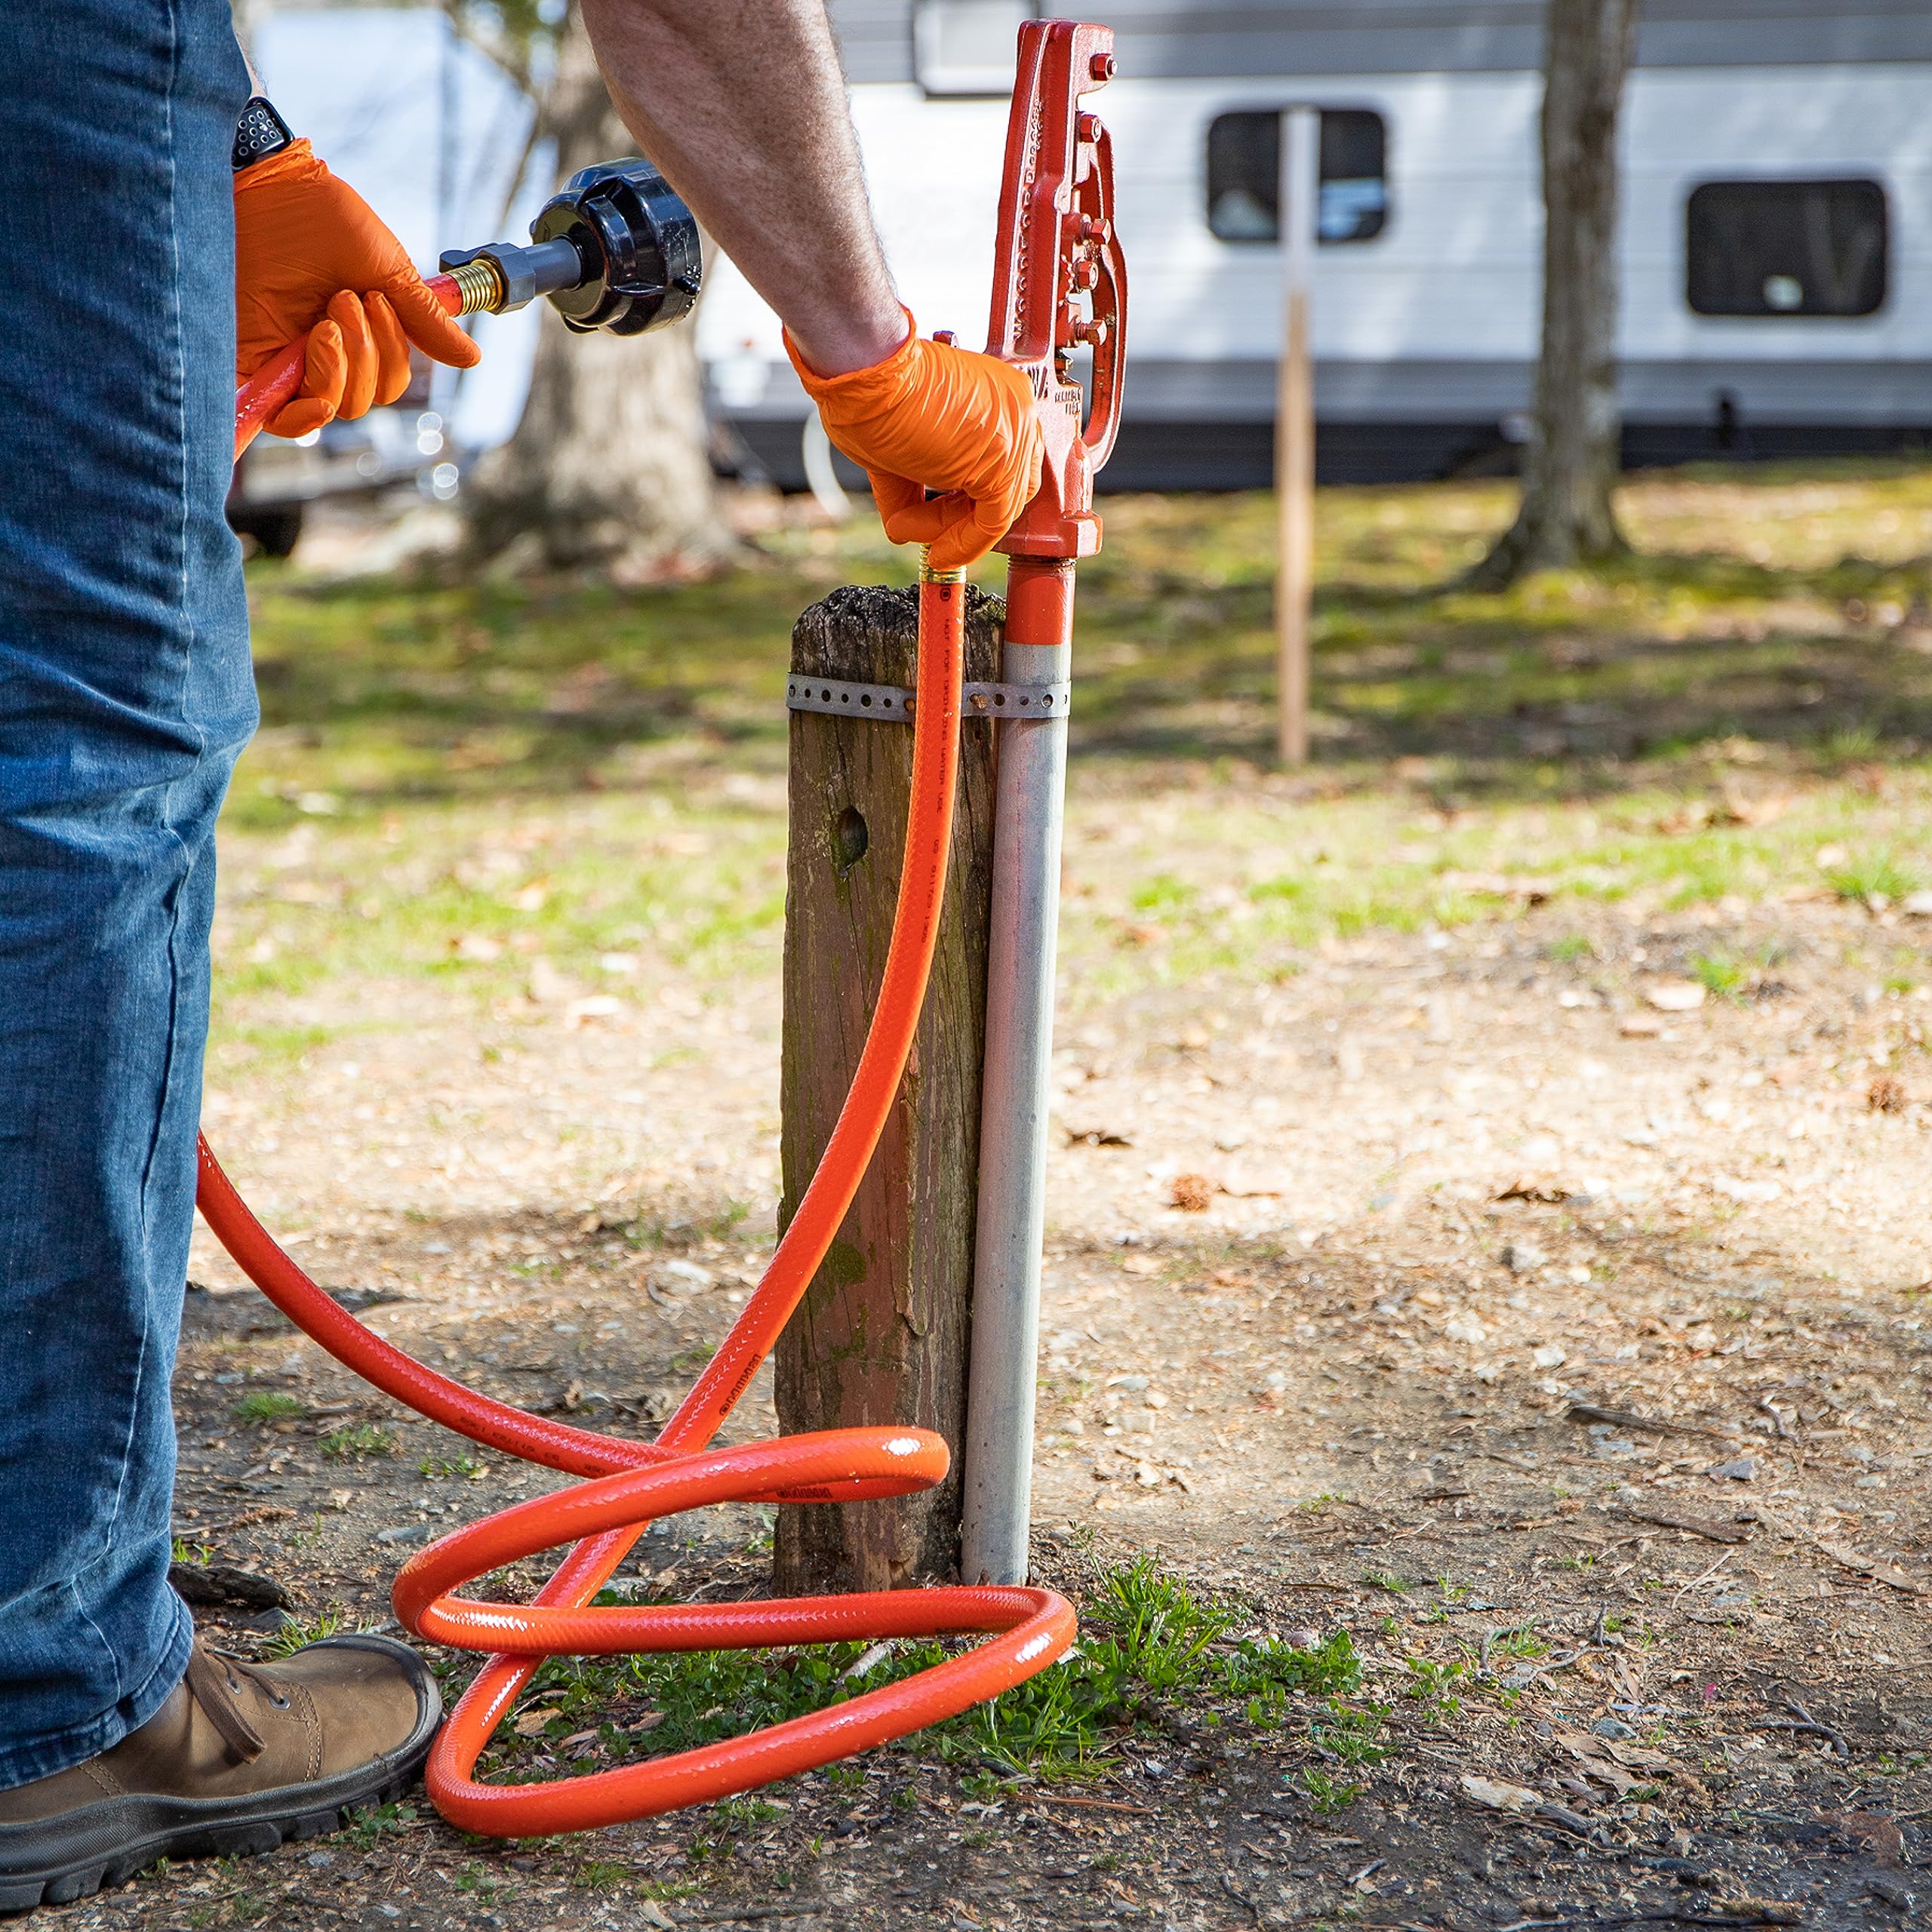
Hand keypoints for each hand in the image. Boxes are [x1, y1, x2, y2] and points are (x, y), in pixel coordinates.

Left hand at [234, 139, 479, 438]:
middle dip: (368, 356)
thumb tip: (471, 358)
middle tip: (346, 301)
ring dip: (342, 368)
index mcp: (356, 333)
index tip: (377, 301)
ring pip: (334, 408)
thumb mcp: (386, 269)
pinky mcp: (251, 365)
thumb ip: (425, 319)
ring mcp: (286, 360)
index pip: (386, 382)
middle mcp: (322, 352)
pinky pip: (286, 421)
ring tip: (326, 317)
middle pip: (364, 401)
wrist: (265, 186)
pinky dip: (308, 415)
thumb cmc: (319, 216)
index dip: (392, 355)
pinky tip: (317, 380)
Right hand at [787, 312, 1043, 571]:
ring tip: (904, 527)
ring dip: (947, 529)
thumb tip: (905, 526)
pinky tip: (933, 549)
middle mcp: (1016, 409)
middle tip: (925, 532)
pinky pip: (991, 522)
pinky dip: (963, 543)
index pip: (1001, 461)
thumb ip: (913, 486)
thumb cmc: (871, 391)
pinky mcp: (1004, 463)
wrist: (864, 372)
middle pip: (1008, 485)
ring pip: (997, 508)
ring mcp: (1015, 433)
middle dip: (963, 518)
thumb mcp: (900, 446)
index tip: (939, 522)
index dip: (968, 499)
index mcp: (997, 394)